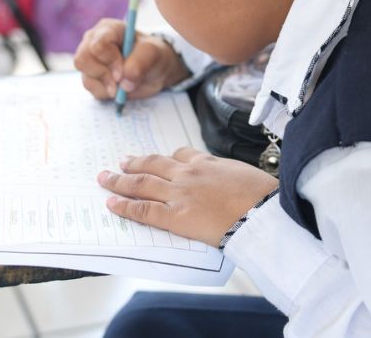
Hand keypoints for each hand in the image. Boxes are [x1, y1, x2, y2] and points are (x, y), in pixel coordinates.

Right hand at [74, 19, 189, 100]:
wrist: (154, 70)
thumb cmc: (152, 54)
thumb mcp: (153, 53)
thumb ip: (140, 62)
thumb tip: (124, 82)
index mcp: (107, 29)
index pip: (97, 45)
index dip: (110, 61)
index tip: (123, 72)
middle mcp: (93, 42)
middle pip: (83, 60)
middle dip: (105, 74)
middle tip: (122, 80)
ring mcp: (90, 60)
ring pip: (86, 77)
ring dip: (108, 85)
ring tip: (124, 82)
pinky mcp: (90, 76)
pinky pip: (92, 90)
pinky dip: (108, 92)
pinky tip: (119, 86)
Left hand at [98, 148, 279, 246]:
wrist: (263, 210)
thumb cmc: (262, 195)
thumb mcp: (244, 173)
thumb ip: (227, 174)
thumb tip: (227, 182)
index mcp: (207, 161)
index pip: (182, 154)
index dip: (166, 158)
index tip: (159, 159)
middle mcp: (188, 173)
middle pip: (154, 164)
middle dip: (134, 163)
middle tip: (121, 162)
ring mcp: (179, 193)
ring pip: (142, 183)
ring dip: (120, 180)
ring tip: (106, 178)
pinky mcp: (175, 216)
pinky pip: (143, 210)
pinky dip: (125, 206)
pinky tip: (112, 203)